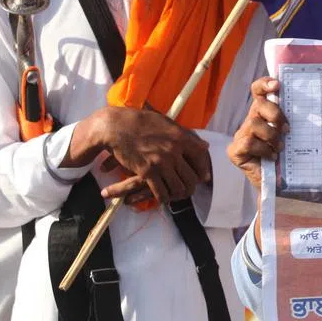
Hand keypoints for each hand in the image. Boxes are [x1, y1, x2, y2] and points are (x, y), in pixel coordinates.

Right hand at [69, 106, 211, 206]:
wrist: (116, 126)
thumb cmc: (142, 122)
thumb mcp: (168, 124)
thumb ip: (187, 136)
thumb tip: (205, 146)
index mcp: (182, 137)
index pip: (202, 158)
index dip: (203, 170)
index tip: (201, 176)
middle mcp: (174, 151)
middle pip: (192, 177)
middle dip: (190, 186)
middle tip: (187, 189)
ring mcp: (161, 162)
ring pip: (178, 187)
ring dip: (177, 194)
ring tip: (175, 194)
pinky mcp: (146, 172)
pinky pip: (161, 192)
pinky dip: (163, 198)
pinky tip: (162, 197)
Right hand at [227, 77, 288, 190]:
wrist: (279, 185)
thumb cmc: (287, 157)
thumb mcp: (292, 136)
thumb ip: (292, 122)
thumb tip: (310, 109)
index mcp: (263, 114)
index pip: (258, 91)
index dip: (264, 84)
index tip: (277, 85)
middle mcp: (251, 121)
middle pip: (258, 104)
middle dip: (274, 113)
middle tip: (286, 129)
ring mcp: (241, 135)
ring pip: (254, 124)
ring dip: (271, 135)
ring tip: (279, 147)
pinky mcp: (235, 150)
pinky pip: (248, 142)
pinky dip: (263, 149)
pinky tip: (271, 156)